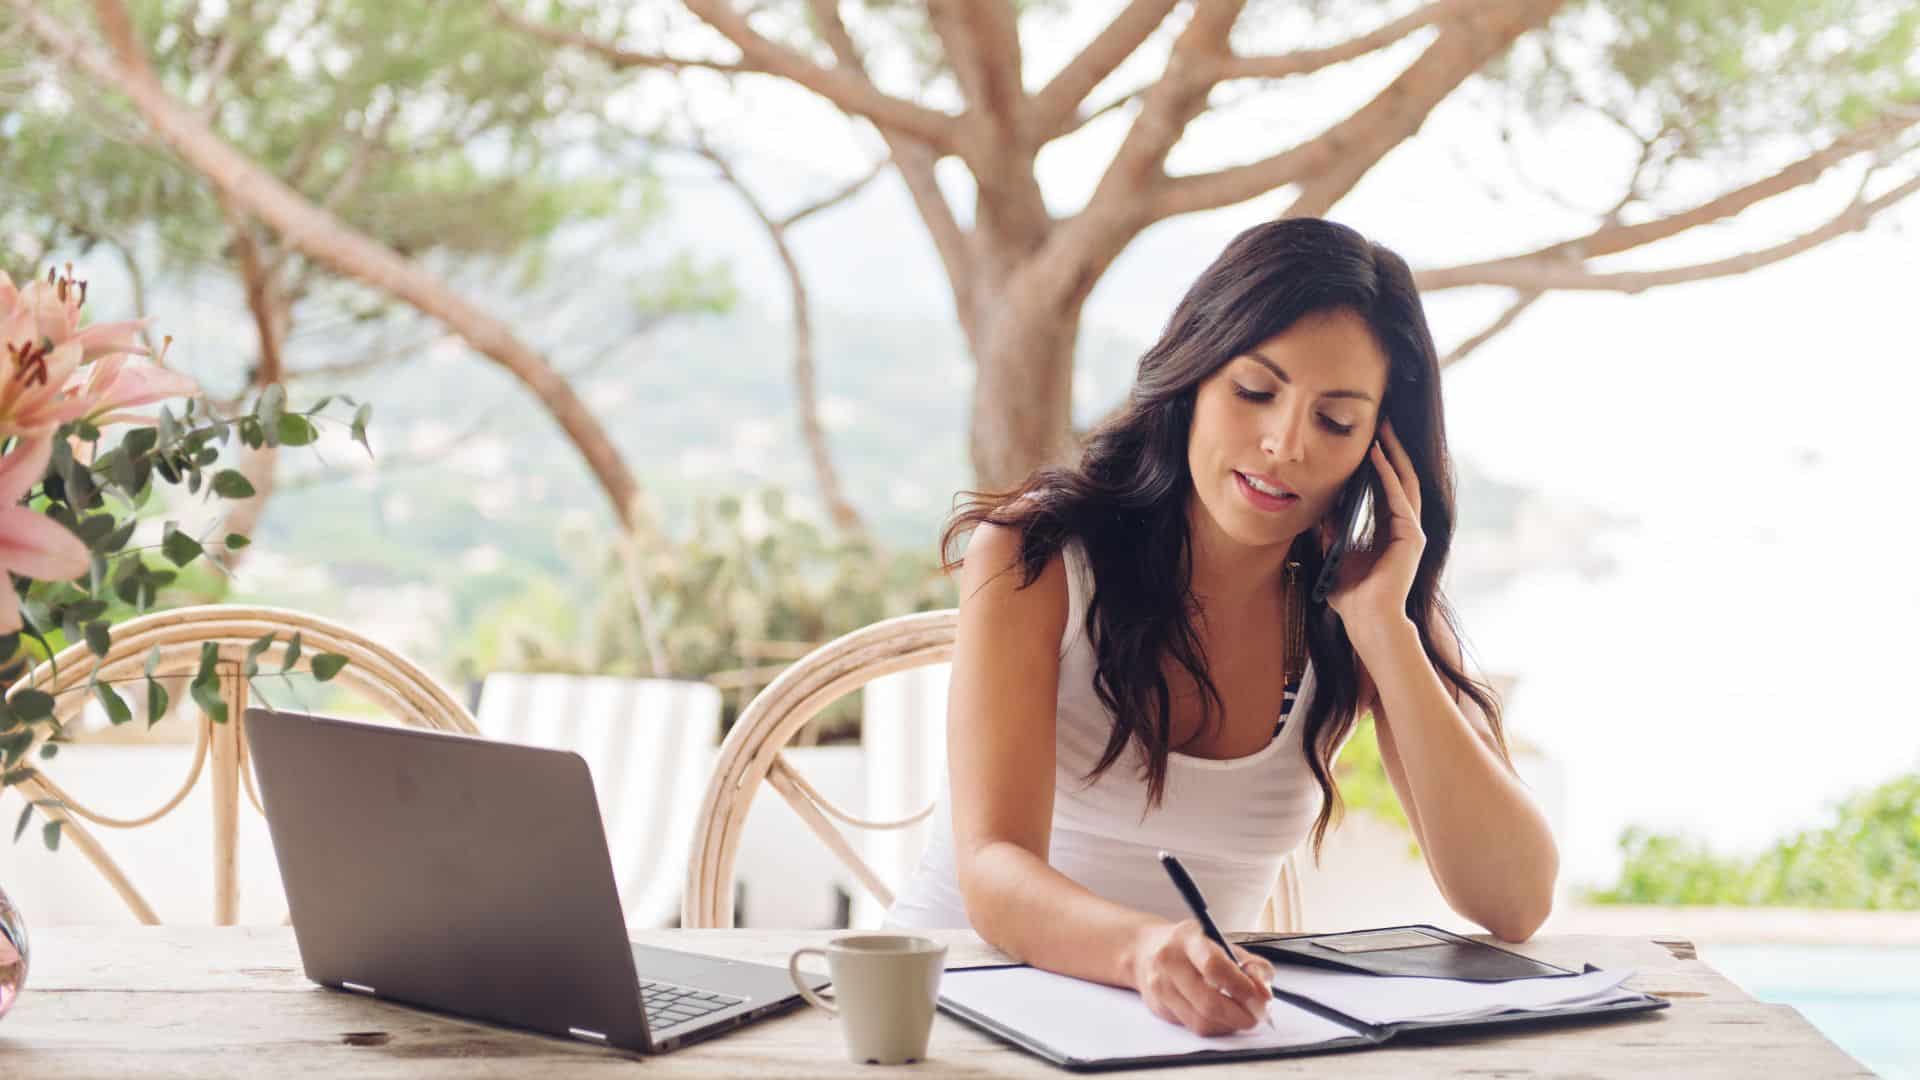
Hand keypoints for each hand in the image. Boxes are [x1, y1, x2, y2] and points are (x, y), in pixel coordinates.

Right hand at [1128, 921, 1276, 1035]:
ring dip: (1230, 1025)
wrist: (1144, 950)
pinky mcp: (1159, 1008)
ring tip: (1243, 1016)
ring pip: (1202, 1022)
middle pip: (1208, 1002)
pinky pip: (1194, 1028)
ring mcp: (1160, 987)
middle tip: (1259, 1016)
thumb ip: (1251, 965)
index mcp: (1188, 939)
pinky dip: (1216, 1027)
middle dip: (1241, 1015)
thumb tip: (1264, 993)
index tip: (1259, 996)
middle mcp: (1169, 962)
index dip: (1241, 986)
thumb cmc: (1190, 947)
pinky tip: (1224, 1017)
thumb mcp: (1222, 943)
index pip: (1214, 966)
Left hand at [1317, 417, 1423, 641]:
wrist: (1366, 621)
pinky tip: (1377, 456)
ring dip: (1393, 454)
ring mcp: (1410, 531)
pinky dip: (1388, 475)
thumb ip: (1331, 530)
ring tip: (1383, 429)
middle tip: (1382, 423)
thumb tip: (1320, 506)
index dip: (1377, 464)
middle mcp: (1404, 528)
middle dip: (1390, 450)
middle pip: (1399, 479)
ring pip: (1404, 482)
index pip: (1385, 489)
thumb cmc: (1350, 596)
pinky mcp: (1411, 537)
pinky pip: (1398, 497)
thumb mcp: (1334, 554)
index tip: (1367, 440)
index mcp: (1388, 532)